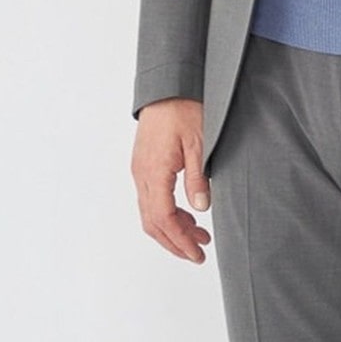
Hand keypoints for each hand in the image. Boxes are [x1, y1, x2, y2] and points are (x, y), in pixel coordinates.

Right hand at [131, 98, 211, 263]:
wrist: (167, 87)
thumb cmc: (184, 109)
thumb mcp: (199, 144)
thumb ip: (197, 179)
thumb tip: (200, 209)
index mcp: (155, 171)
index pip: (164, 218)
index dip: (180, 240)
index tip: (197, 254)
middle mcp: (142, 175)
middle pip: (153, 223)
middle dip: (175, 242)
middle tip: (198, 254)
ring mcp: (141, 171)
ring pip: (150, 214)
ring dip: (172, 230)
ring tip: (199, 237)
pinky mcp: (144, 167)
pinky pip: (151, 200)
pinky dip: (167, 215)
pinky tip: (187, 216)